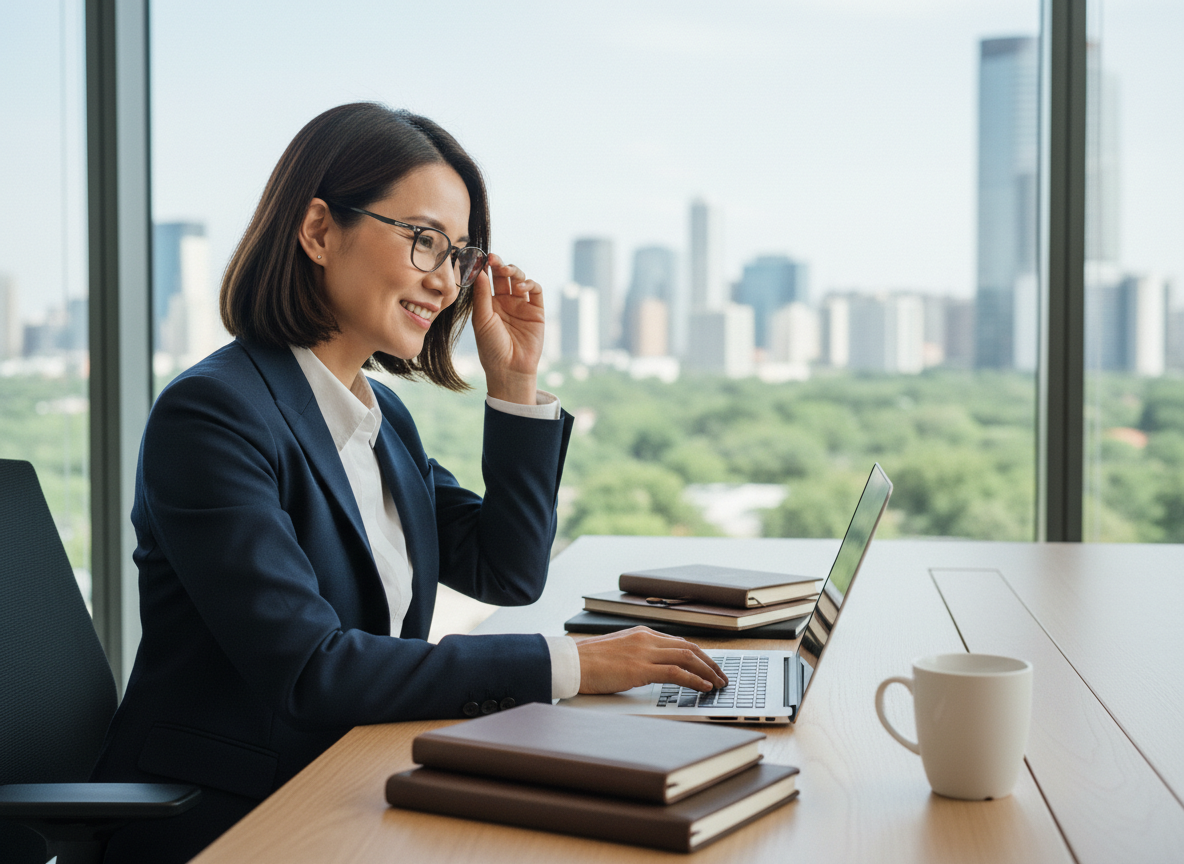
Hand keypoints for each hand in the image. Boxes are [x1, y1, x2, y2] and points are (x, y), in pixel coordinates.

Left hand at [470, 253, 544, 404]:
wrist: (510, 369)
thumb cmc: (491, 348)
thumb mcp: (482, 319)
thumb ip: (481, 295)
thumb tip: (480, 271)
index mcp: (489, 304)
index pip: (488, 280)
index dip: (485, 268)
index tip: (480, 258)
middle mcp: (506, 303)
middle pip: (504, 276)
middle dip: (500, 265)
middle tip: (494, 259)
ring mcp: (522, 306)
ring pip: (520, 280)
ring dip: (514, 271)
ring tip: (507, 271)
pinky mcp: (537, 311)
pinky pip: (535, 291)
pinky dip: (530, 283)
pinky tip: (522, 286)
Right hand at [576, 626, 728, 694]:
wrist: (571, 663)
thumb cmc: (588, 662)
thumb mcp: (618, 653)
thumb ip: (637, 656)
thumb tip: (652, 670)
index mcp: (642, 634)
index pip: (679, 643)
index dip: (699, 655)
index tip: (710, 666)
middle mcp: (646, 639)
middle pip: (689, 648)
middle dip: (710, 662)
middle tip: (722, 676)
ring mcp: (644, 652)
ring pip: (687, 658)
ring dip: (708, 671)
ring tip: (719, 683)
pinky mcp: (640, 668)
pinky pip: (676, 672)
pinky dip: (694, 679)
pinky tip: (703, 687)